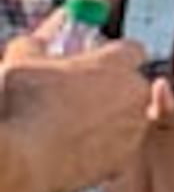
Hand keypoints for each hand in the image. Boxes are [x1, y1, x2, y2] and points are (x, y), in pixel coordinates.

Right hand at [0, 26, 164, 191]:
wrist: (20, 159)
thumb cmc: (22, 106)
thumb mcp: (24, 60)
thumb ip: (39, 41)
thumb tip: (45, 32)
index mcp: (118, 62)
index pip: (132, 51)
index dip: (111, 59)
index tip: (94, 67)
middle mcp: (135, 91)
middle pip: (134, 85)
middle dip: (114, 90)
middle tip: (80, 100)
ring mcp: (134, 127)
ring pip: (129, 119)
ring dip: (110, 121)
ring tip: (70, 127)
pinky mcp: (124, 160)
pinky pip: (117, 150)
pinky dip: (101, 150)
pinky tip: (72, 149)